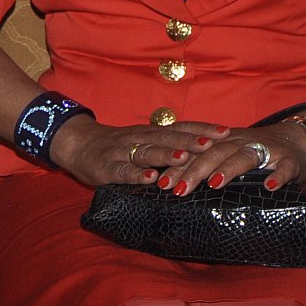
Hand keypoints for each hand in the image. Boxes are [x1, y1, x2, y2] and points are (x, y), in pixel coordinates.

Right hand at [47, 117, 232, 187]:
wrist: (77, 144)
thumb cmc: (118, 146)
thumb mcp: (144, 141)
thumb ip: (168, 144)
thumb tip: (208, 151)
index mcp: (151, 133)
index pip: (181, 127)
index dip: (203, 128)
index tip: (227, 131)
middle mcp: (139, 138)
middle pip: (167, 137)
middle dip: (190, 140)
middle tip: (213, 143)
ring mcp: (122, 152)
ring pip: (146, 152)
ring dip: (165, 154)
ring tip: (183, 158)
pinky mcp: (106, 168)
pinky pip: (122, 171)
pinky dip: (136, 174)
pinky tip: (149, 178)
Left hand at [158, 122, 305, 195]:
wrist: (299, 138)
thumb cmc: (257, 152)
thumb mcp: (229, 153)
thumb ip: (207, 165)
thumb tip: (173, 185)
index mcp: (223, 141)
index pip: (196, 152)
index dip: (178, 165)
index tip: (160, 182)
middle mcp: (242, 141)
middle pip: (214, 153)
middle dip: (195, 170)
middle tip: (179, 189)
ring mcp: (267, 150)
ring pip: (245, 156)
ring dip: (229, 169)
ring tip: (214, 184)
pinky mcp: (291, 160)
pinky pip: (284, 167)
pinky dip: (277, 176)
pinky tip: (269, 186)